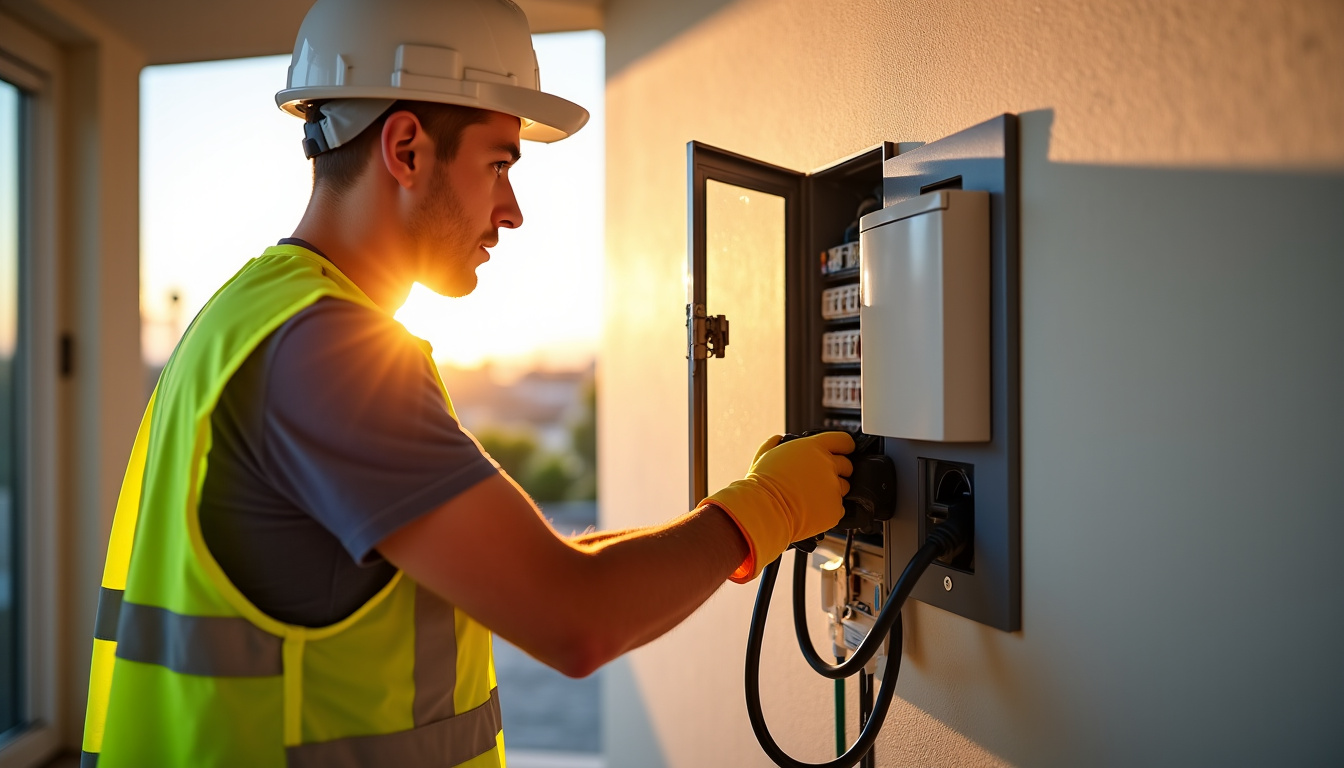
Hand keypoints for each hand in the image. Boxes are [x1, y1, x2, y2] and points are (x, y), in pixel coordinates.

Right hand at [703, 431, 854, 582]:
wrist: (764, 511)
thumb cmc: (761, 485)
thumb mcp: (765, 455)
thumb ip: (775, 444)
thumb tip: (778, 439)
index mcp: (813, 447)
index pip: (843, 441)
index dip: (845, 447)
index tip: (845, 451)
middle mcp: (828, 464)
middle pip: (847, 465)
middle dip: (838, 471)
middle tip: (819, 480)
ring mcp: (834, 487)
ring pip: (843, 488)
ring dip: (832, 491)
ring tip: (811, 497)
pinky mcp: (835, 509)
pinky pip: (838, 508)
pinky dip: (828, 510)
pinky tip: (812, 510)